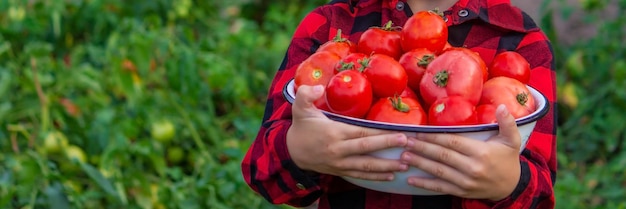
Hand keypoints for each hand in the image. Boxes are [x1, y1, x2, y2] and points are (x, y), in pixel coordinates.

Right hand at [287, 85, 408, 180]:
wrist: (291, 152)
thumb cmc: (301, 127)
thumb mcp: (299, 108)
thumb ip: (305, 95)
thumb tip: (317, 87)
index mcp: (334, 132)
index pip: (361, 133)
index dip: (381, 133)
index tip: (399, 131)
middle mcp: (339, 150)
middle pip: (368, 149)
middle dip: (389, 147)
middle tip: (409, 144)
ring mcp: (340, 163)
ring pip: (367, 166)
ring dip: (387, 166)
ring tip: (406, 164)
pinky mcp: (341, 171)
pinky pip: (361, 175)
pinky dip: (376, 177)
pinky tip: (391, 175)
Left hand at [401, 104, 520, 200]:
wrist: (511, 187)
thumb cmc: (508, 159)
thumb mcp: (512, 140)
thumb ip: (507, 122)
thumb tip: (501, 105)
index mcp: (481, 152)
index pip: (453, 142)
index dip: (435, 137)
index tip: (420, 131)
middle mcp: (472, 168)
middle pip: (442, 156)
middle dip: (422, 148)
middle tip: (406, 141)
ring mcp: (465, 182)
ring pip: (438, 171)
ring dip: (420, 163)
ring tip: (404, 156)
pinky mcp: (461, 191)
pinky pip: (440, 187)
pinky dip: (424, 184)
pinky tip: (411, 179)